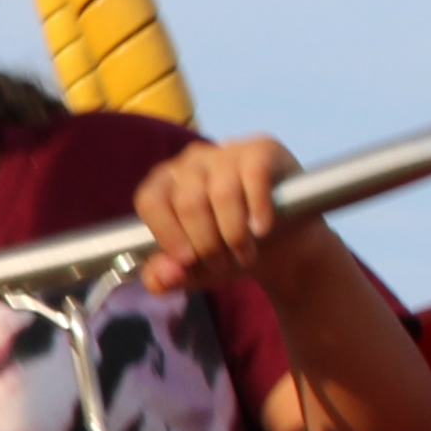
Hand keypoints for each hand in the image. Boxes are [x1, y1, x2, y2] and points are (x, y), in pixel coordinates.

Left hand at [127, 136, 315, 298]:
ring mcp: (226, 152)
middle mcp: (191, 162)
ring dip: (234, 235)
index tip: (186, 260)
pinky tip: (262, 229)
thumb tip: (164, 275)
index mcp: (164, 184)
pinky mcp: (261, 150)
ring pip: (222, 193)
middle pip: (188, 203)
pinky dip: (258, 210)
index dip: (166, 233)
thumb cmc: (226, 253)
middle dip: (206, 245)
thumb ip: (164, 279)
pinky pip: (254, 176)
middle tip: (222, 263)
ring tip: (244, 254)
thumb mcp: (192, 272)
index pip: (150, 200)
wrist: (281, 245)